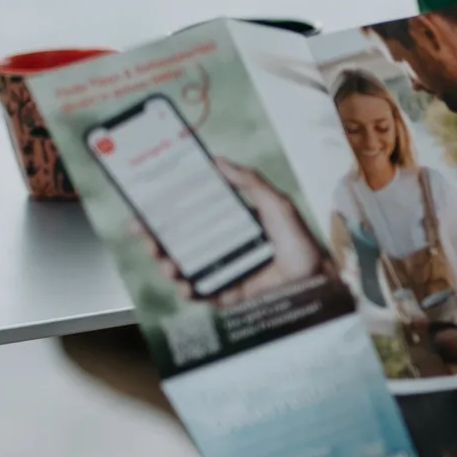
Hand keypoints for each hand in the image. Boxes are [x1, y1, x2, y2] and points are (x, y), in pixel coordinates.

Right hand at [132, 162, 330, 306]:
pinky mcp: (226, 295)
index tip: (146, 204)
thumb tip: (217, 160)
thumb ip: (249, 182)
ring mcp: (221, 272)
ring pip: (182, 268)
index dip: (166, 212)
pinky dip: (186, 289)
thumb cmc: (299, 241)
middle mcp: (220, 248)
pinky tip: (183, 283)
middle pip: (178, 243)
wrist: (316, 279)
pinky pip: (199, 293)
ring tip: (165, 261)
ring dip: (166, 264)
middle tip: (141, 231)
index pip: (189, 216)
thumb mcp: (276, 203)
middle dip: (154, 238)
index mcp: (227, 225)